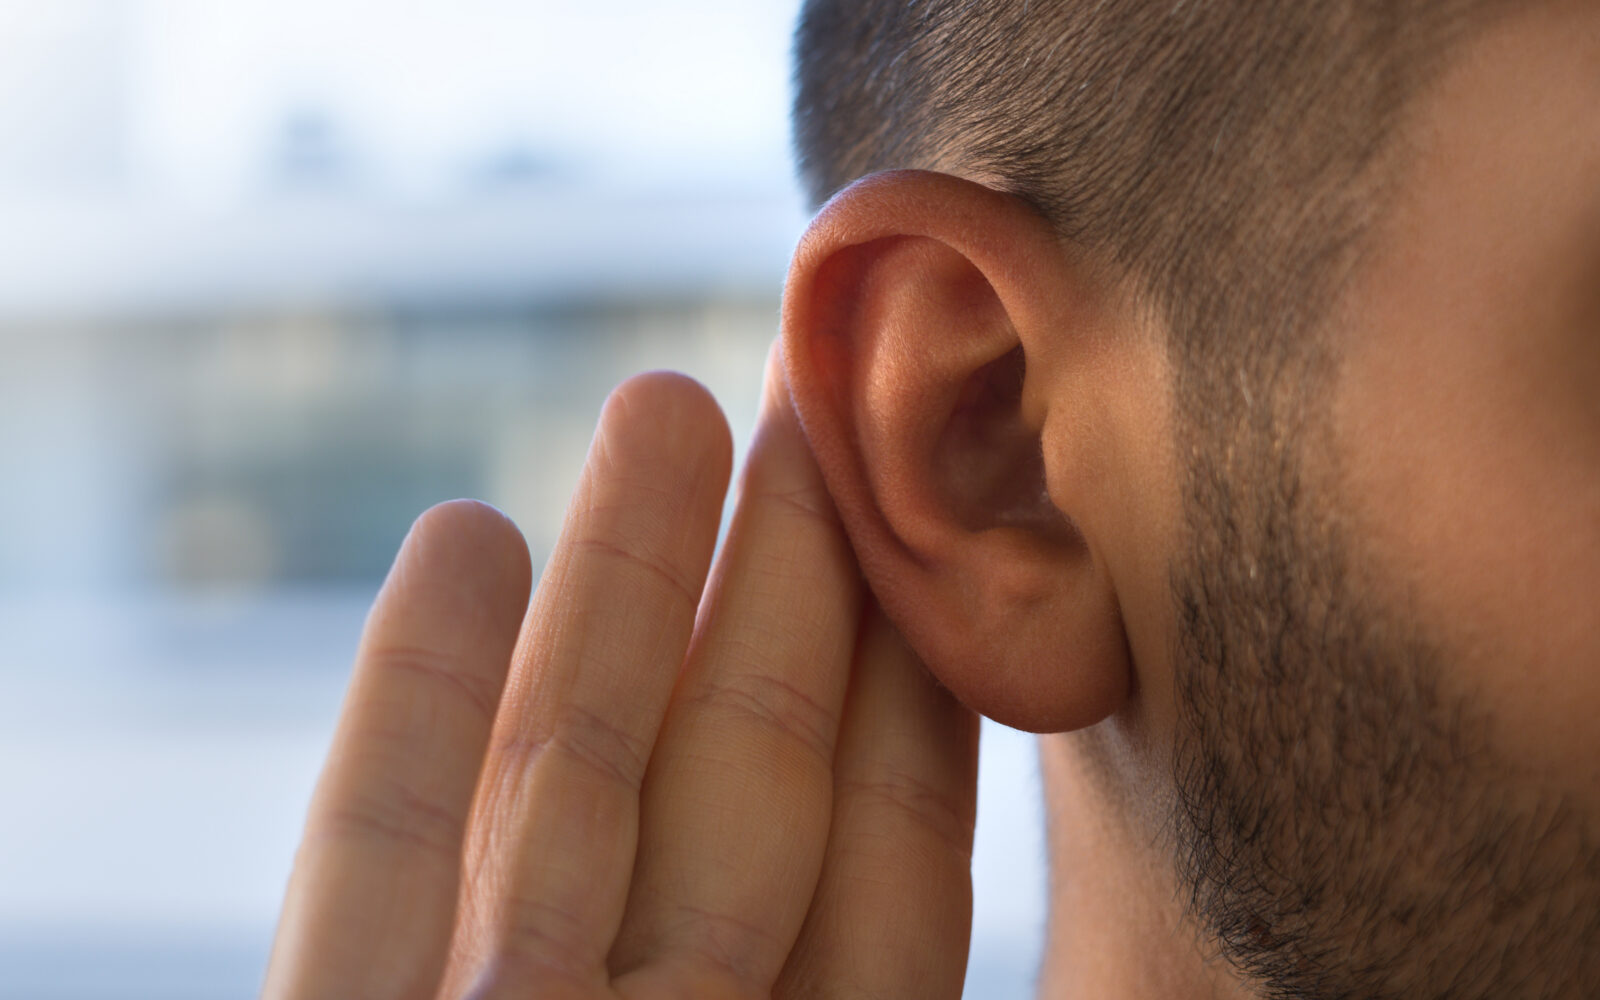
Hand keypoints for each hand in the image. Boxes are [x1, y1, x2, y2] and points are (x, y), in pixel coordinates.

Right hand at [260, 354, 980, 998]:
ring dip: (619, 575)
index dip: (913, 670)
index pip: (893, 852)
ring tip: (664, 397)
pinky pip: (371, 855)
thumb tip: (987, 733)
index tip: (939, 514)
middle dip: (787, 574)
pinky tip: (463, 533)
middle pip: (740, 776)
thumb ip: (893, 946)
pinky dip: (413, 690)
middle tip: (820, 400)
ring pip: (566, 778)